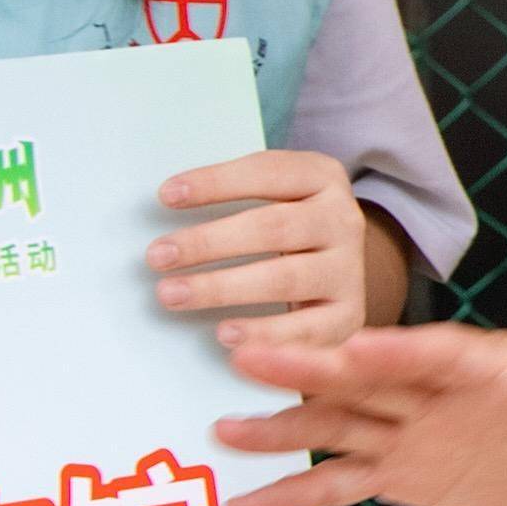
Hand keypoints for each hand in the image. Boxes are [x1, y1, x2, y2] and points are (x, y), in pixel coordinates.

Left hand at [151, 150, 374, 354]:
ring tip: (173, 294)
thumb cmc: (288, 227)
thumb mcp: (276, 194)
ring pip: (283, 278)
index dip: (216, 183)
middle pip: (273, 228)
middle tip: (157, 256)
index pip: (267, 172)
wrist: (340, 267)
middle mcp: (343, 220)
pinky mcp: (348, 313)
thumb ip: (234, 195)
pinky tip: (224, 333)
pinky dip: (262, 332)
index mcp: (322, 177)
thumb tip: (167, 203)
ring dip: (221, 288)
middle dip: (208, 242)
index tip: (166, 196)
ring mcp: (348, 269)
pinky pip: (305, 328)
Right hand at [216, 325, 506, 505]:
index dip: (399, 351)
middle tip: (245, 354)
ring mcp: (416, 428)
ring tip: (222, 434)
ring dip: (285, 428)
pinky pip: (344, 481)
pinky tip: (246, 505)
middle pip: (368, 376)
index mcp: (491, 364)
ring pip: (341, 425)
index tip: (353, 348)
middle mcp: (438, 391)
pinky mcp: (407, 469)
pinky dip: (296, 493)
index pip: (440, 354)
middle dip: (311, 368)